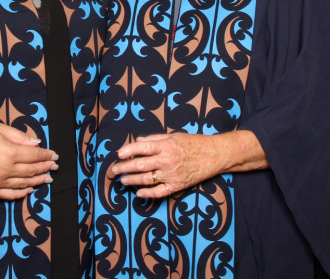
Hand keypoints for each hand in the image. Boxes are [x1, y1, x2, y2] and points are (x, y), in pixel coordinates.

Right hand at [0, 123, 57, 200]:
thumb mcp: (1, 129)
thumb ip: (21, 137)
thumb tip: (38, 144)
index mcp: (10, 153)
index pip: (35, 156)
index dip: (47, 156)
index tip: (55, 155)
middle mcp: (5, 170)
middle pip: (32, 170)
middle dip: (46, 168)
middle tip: (55, 167)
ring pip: (23, 184)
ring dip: (38, 181)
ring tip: (48, 179)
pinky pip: (9, 195)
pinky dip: (21, 194)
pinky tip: (30, 190)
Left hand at [107, 130, 267, 198]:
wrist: (214, 155)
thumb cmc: (195, 143)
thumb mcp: (175, 136)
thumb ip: (155, 139)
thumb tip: (138, 142)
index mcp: (167, 145)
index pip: (142, 148)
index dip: (128, 151)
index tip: (119, 154)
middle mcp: (167, 160)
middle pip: (140, 165)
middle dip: (124, 168)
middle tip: (114, 170)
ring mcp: (171, 174)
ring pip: (145, 180)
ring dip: (131, 181)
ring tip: (122, 181)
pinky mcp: (177, 185)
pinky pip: (158, 192)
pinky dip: (146, 194)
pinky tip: (138, 193)